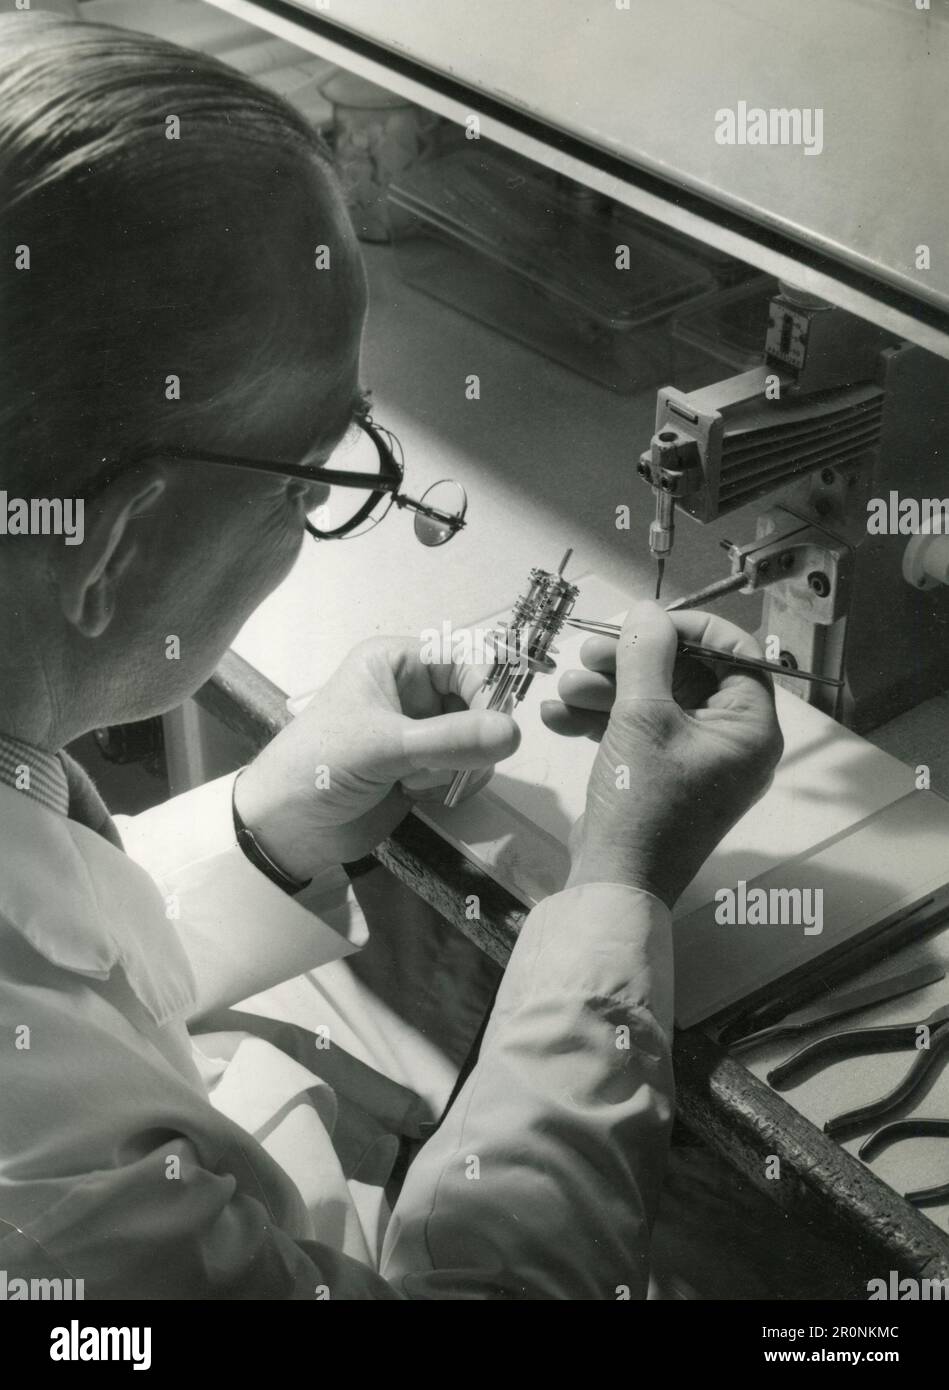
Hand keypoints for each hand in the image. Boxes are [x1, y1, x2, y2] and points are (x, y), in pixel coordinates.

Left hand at [235, 637, 519, 879]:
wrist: (285, 830)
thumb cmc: (320, 769)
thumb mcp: (384, 748)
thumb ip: (451, 741)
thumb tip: (515, 734)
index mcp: (396, 663)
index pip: (465, 658)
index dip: (487, 689)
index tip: (494, 729)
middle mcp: (412, 690)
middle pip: (478, 701)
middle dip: (469, 738)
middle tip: (441, 763)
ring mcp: (419, 731)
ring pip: (477, 740)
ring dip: (457, 766)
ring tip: (414, 781)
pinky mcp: (423, 768)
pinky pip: (466, 768)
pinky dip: (452, 784)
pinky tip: (414, 794)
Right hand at [541, 601, 783, 907]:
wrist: (614, 880)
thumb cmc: (642, 800)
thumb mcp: (642, 716)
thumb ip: (646, 653)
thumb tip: (647, 610)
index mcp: (750, 727)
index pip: (733, 652)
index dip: (686, 628)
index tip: (641, 621)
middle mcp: (732, 742)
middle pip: (685, 675)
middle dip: (629, 662)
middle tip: (586, 653)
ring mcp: (697, 762)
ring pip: (654, 703)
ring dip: (605, 691)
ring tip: (564, 690)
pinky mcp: (663, 777)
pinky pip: (639, 733)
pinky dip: (602, 722)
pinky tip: (559, 718)